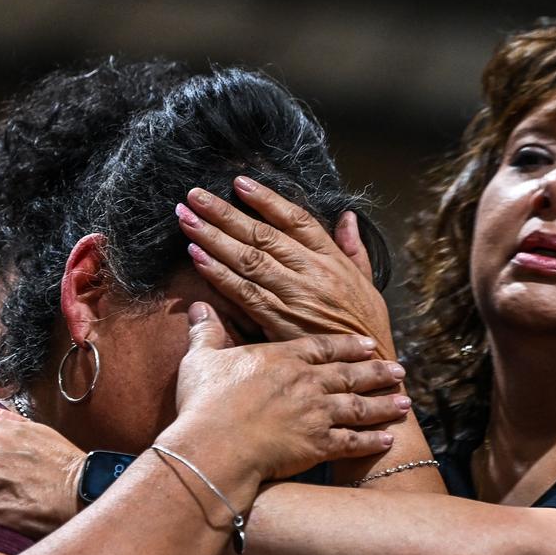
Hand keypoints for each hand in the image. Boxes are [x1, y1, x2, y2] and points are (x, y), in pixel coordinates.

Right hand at [170, 303, 407, 482]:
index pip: (322, 347)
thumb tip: (198, 308)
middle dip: (376, 371)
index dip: (347, 344)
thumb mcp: (201, 360)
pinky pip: (352, 442)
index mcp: (282, 359)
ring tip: (405, 403)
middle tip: (398, 369)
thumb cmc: (205, 403)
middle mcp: (306, 383)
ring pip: (359, 406)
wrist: (215, 446)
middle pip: (349, 374)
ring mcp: (316, 414)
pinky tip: (387, 439)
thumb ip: (206, 333)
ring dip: (384, 404)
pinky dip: (371, 441)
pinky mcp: (318, 446)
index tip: (366, 343)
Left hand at [176, 177, 395, 357]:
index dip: (265, 199)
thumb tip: (348, 217)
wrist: (368, 371)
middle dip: (224, 213)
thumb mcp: (368, 283)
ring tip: (187, 220)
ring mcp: (294, 296)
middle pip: (261, 234)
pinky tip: (197, 258)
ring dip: (213, 238)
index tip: (239, 183)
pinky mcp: (279, 323)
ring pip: (248, 259)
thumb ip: (354, 249)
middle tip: (194, 196)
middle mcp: (311, 272)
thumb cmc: (366, 328)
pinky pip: (244, 294)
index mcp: (331, 259)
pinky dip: (219, 274)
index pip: (295, 219)